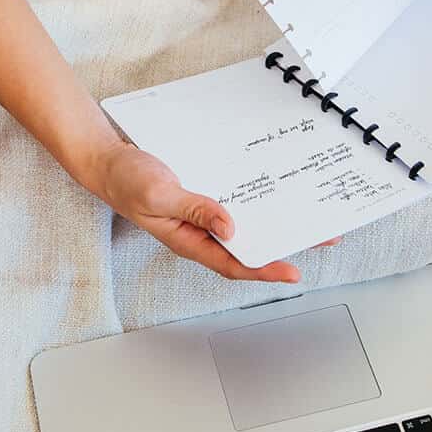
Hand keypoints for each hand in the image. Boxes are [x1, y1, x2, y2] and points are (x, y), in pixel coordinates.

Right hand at [94, 141, 340, 282]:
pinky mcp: (203, 198)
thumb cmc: (126, 181)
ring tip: (308, 216)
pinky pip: (236, 204)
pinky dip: (257, 201)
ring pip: (246, 225)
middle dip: (284, 244)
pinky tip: (273, 194)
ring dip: (275, 222)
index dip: (263, 269)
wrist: (109, 161)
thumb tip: (230, 227)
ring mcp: (202, 216)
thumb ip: (194, 209)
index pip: (232, 263)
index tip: (293, 270)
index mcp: (188, 240)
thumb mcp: (158, 193)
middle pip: (247, 246)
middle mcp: (200, 232)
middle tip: (321, 237)